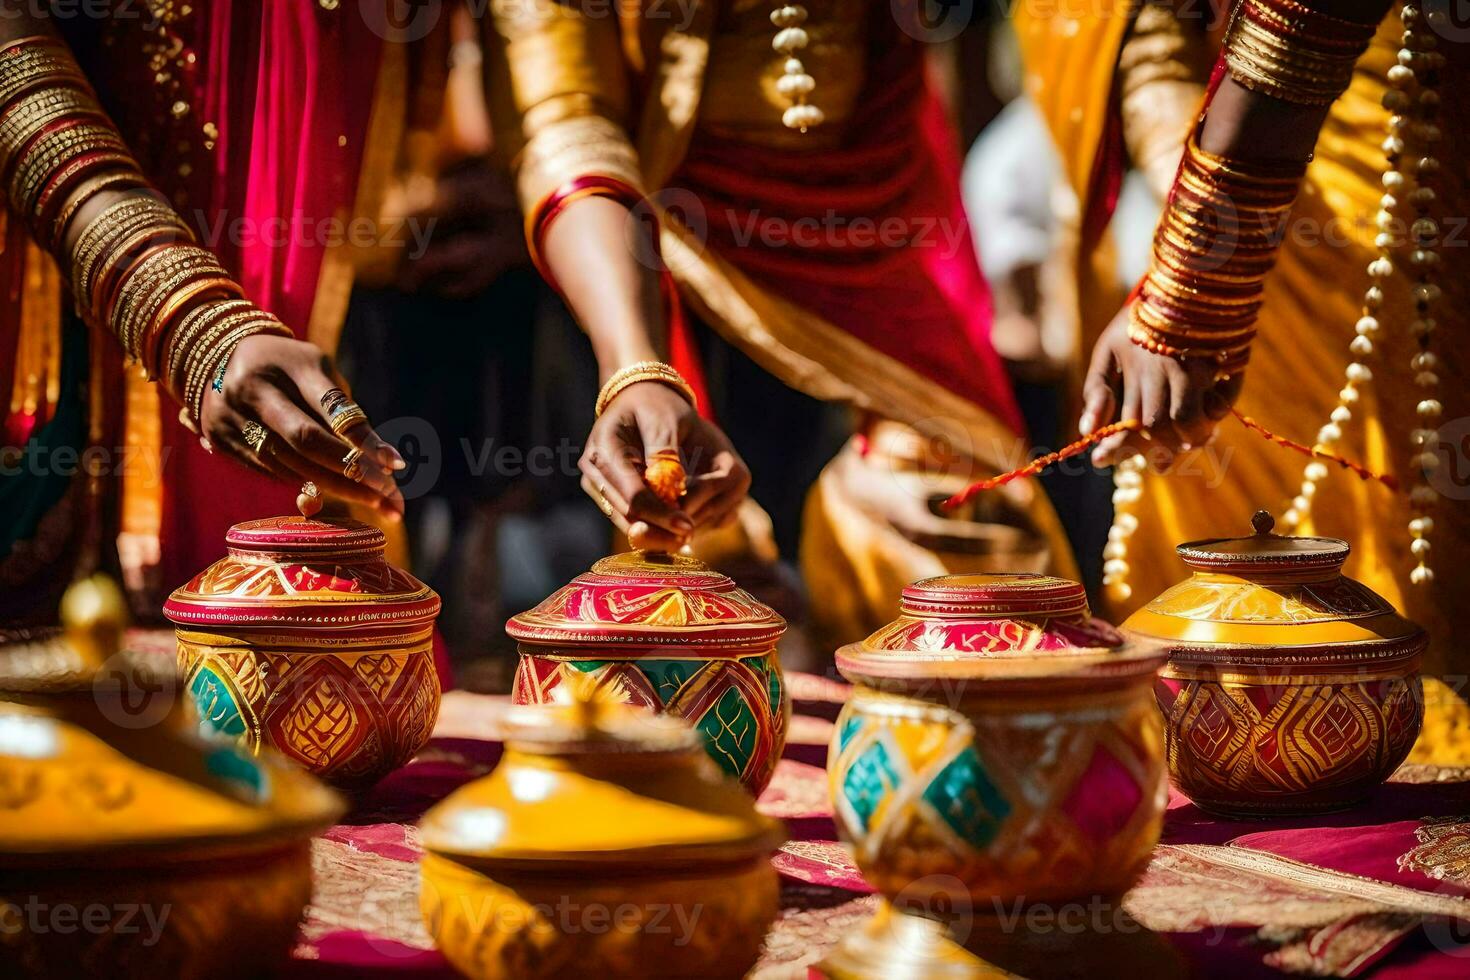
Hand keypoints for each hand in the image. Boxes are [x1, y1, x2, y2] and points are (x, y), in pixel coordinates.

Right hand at [199, 334, 405, 519]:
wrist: (216, 357)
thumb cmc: (288, 367)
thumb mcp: (317, 371)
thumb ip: (343, 411)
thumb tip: (378, 465)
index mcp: (289, 365)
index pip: (332, 408)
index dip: (364, 440)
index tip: (396, 466)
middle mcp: (255, 390)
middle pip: (307, 441)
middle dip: (352, 473)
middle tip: (390, 497)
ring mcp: (232, 417)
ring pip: (290, 465)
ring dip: (336, 489)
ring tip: (375, 503)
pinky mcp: (220, 441)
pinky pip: (272, 472)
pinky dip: (305, 483)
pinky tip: (333, 491)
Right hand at [579, 380, 750, 551]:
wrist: (638, 399)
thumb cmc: (655, 405)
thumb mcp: (665, 421)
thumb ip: (666, 457)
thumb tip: (673, 496)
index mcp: (604, 444)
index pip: (632, 493)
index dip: (660, 513)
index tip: (687, 526)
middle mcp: (593, 467)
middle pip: (626, 512)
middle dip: (658, 529)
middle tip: (689, 539)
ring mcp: (596, 482)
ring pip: (625, 519)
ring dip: (654, 533)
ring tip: (683, 540)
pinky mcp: (605, 491)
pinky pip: (627, 515)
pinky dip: (649, 525)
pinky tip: (671, 533)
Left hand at [1079, 310, 1243, 468]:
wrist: (1182, 284)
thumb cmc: (1139, 323)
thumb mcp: (1107, 350)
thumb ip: (1095, 390)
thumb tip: (1086, 432)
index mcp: (1137, 367)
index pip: (1128, 422)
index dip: (1117, 448)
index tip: (1100, 462)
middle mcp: (1167, 368)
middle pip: (1159, 426)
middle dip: (1154, 450)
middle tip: (1154, 462)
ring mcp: (1199, 365)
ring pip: (1191, 420)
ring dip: (1187, 440)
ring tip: (1182, 446)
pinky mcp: (1227, 361)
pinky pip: (1223, 402)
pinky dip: (1214, 418)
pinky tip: (1207, 423)